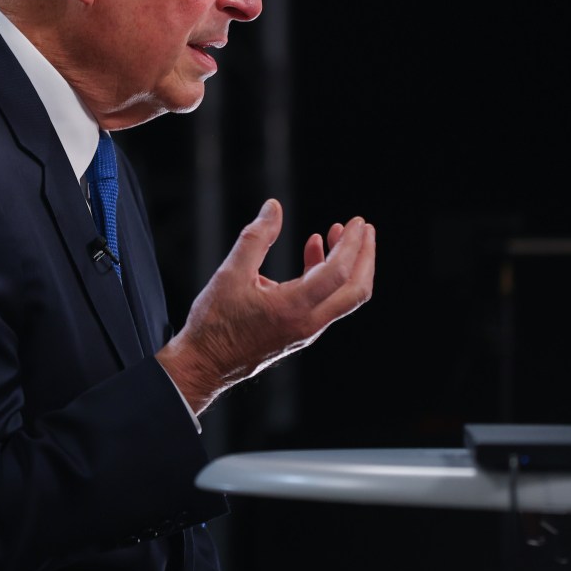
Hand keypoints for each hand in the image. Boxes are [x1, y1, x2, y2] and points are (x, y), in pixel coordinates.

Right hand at [156, 199, 375, 414]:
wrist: (206, 364)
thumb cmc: (215, 322)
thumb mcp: (230, 273)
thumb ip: (255, 238)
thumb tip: (274, 207)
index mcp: (293, 308)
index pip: (338, 273)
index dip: (352, 245)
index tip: (356, 222)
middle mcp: (308, 323)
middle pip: (356, 290)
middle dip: (365, 256)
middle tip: (363, 227)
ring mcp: (307, 330)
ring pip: (343, 297)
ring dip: (347, 264)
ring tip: (337, 232)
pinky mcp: (300, 331)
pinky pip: (326, 301)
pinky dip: (327, 274)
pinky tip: (313, 250)